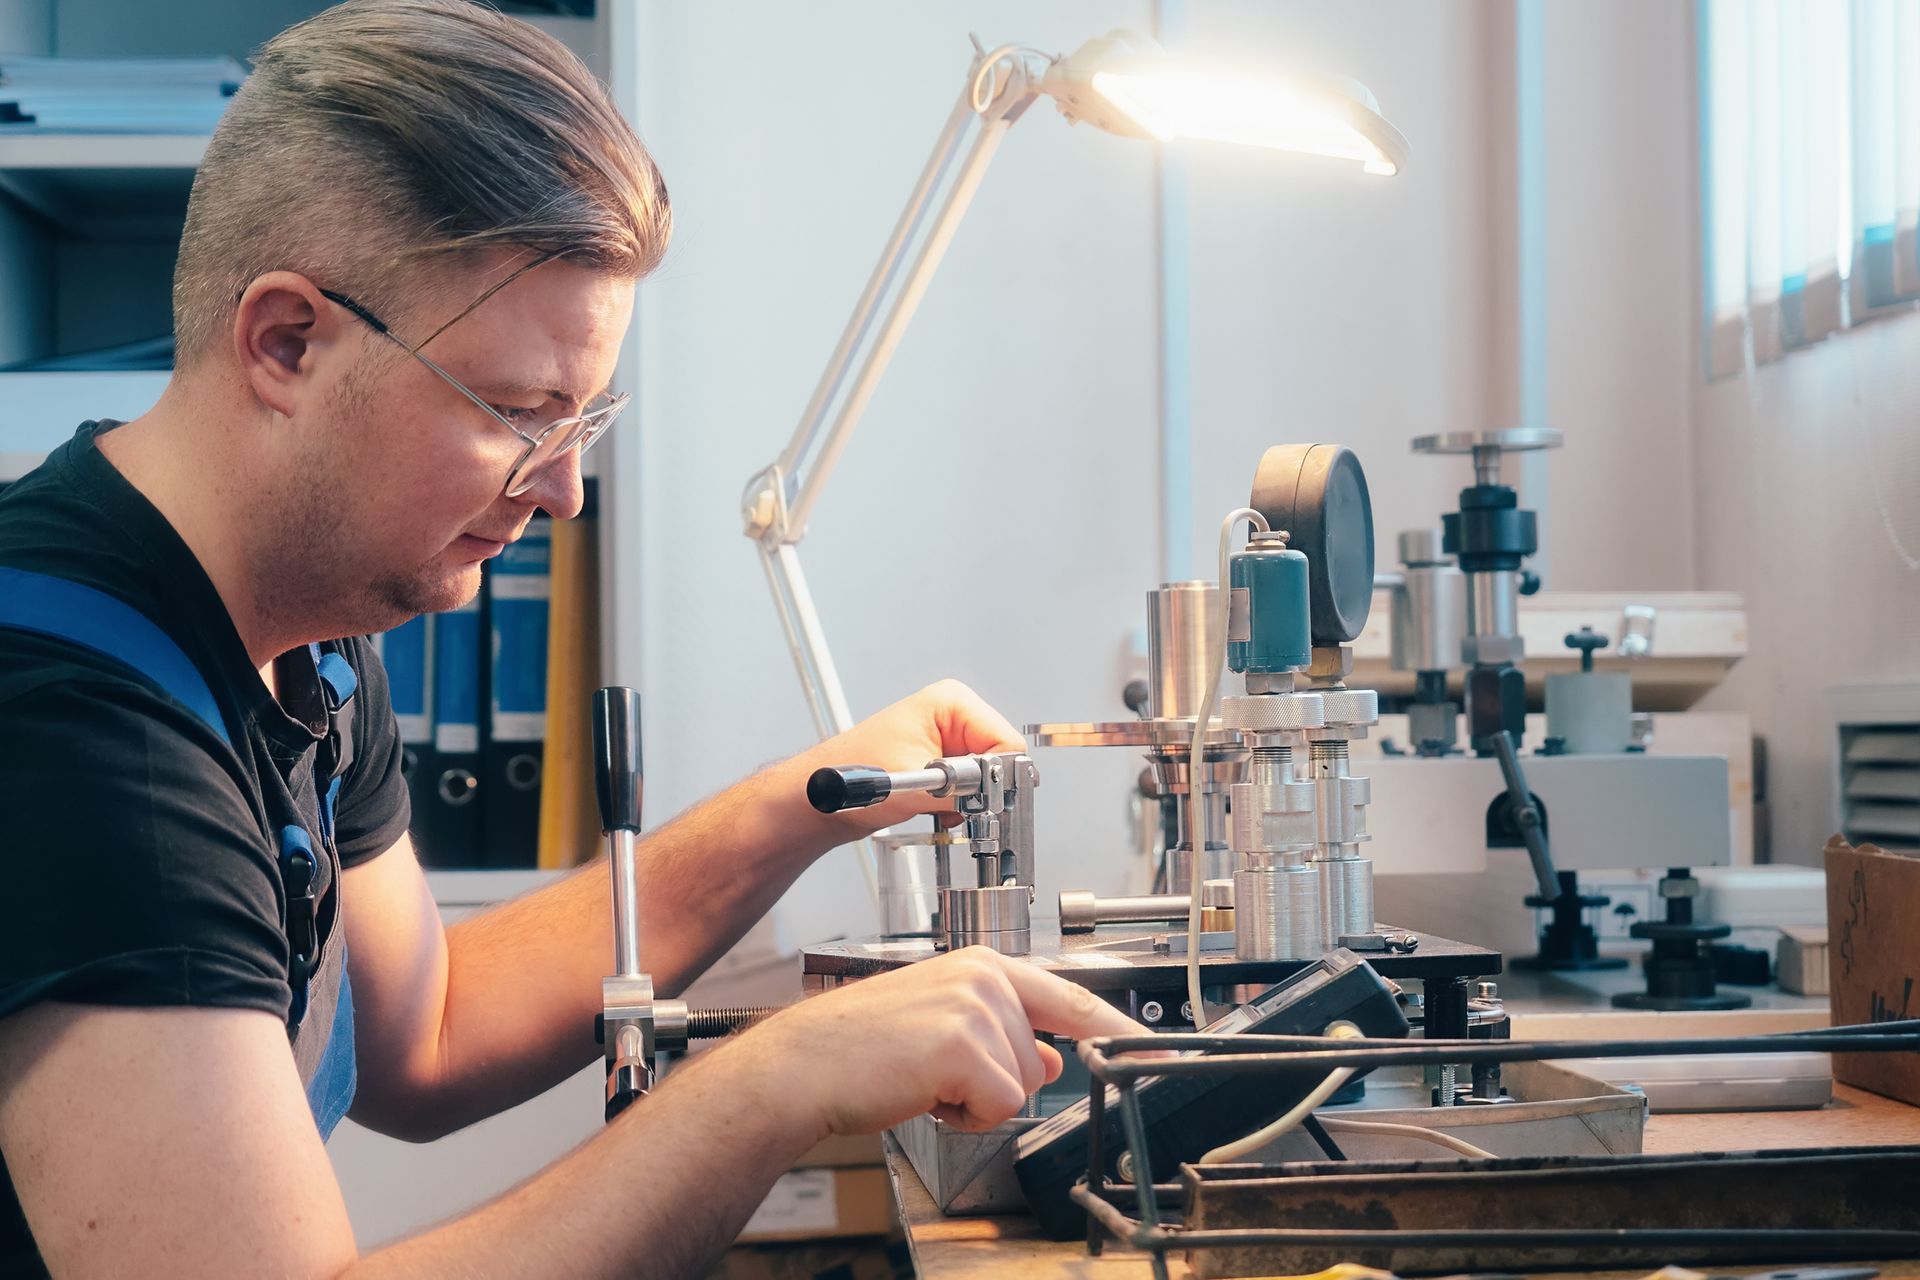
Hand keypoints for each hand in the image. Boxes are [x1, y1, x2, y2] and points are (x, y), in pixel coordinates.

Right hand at [744, 947, 1148, 1136]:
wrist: (806, 1065)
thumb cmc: (862, 1047)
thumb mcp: (943, 1028)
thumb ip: (1004, 1035)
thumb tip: (1051, 1057)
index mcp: (982, 965)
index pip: (1070, 997)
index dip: (1115, 1029)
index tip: (1155, 1051)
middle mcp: (984, 976)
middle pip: (1040, 1056)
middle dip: (995, 1081)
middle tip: (936, 1072)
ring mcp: (975, 1006)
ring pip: (1022, 1083)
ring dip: (977, 1099)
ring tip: (923, 1079)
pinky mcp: (962, 1045)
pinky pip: (1001, 1105)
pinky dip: (966, 1117)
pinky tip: (924, 1094)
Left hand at [793, 679, 1025, 836]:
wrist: (818, 798)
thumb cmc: (847, 775)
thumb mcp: (916, 785)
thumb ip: (966, 790)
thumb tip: (999, 797)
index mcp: (951, 702)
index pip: (1005, 743)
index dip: (996, 778)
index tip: (979, 800)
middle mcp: (954, 715)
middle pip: (1000, 760)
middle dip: (983, 790)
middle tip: (955, 807)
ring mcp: (948, 739)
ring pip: (988, 778)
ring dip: (970, 801)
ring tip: (935, 807)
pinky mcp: (942, 762)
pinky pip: (972, 788)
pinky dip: (961, 806)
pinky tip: (935, 810)